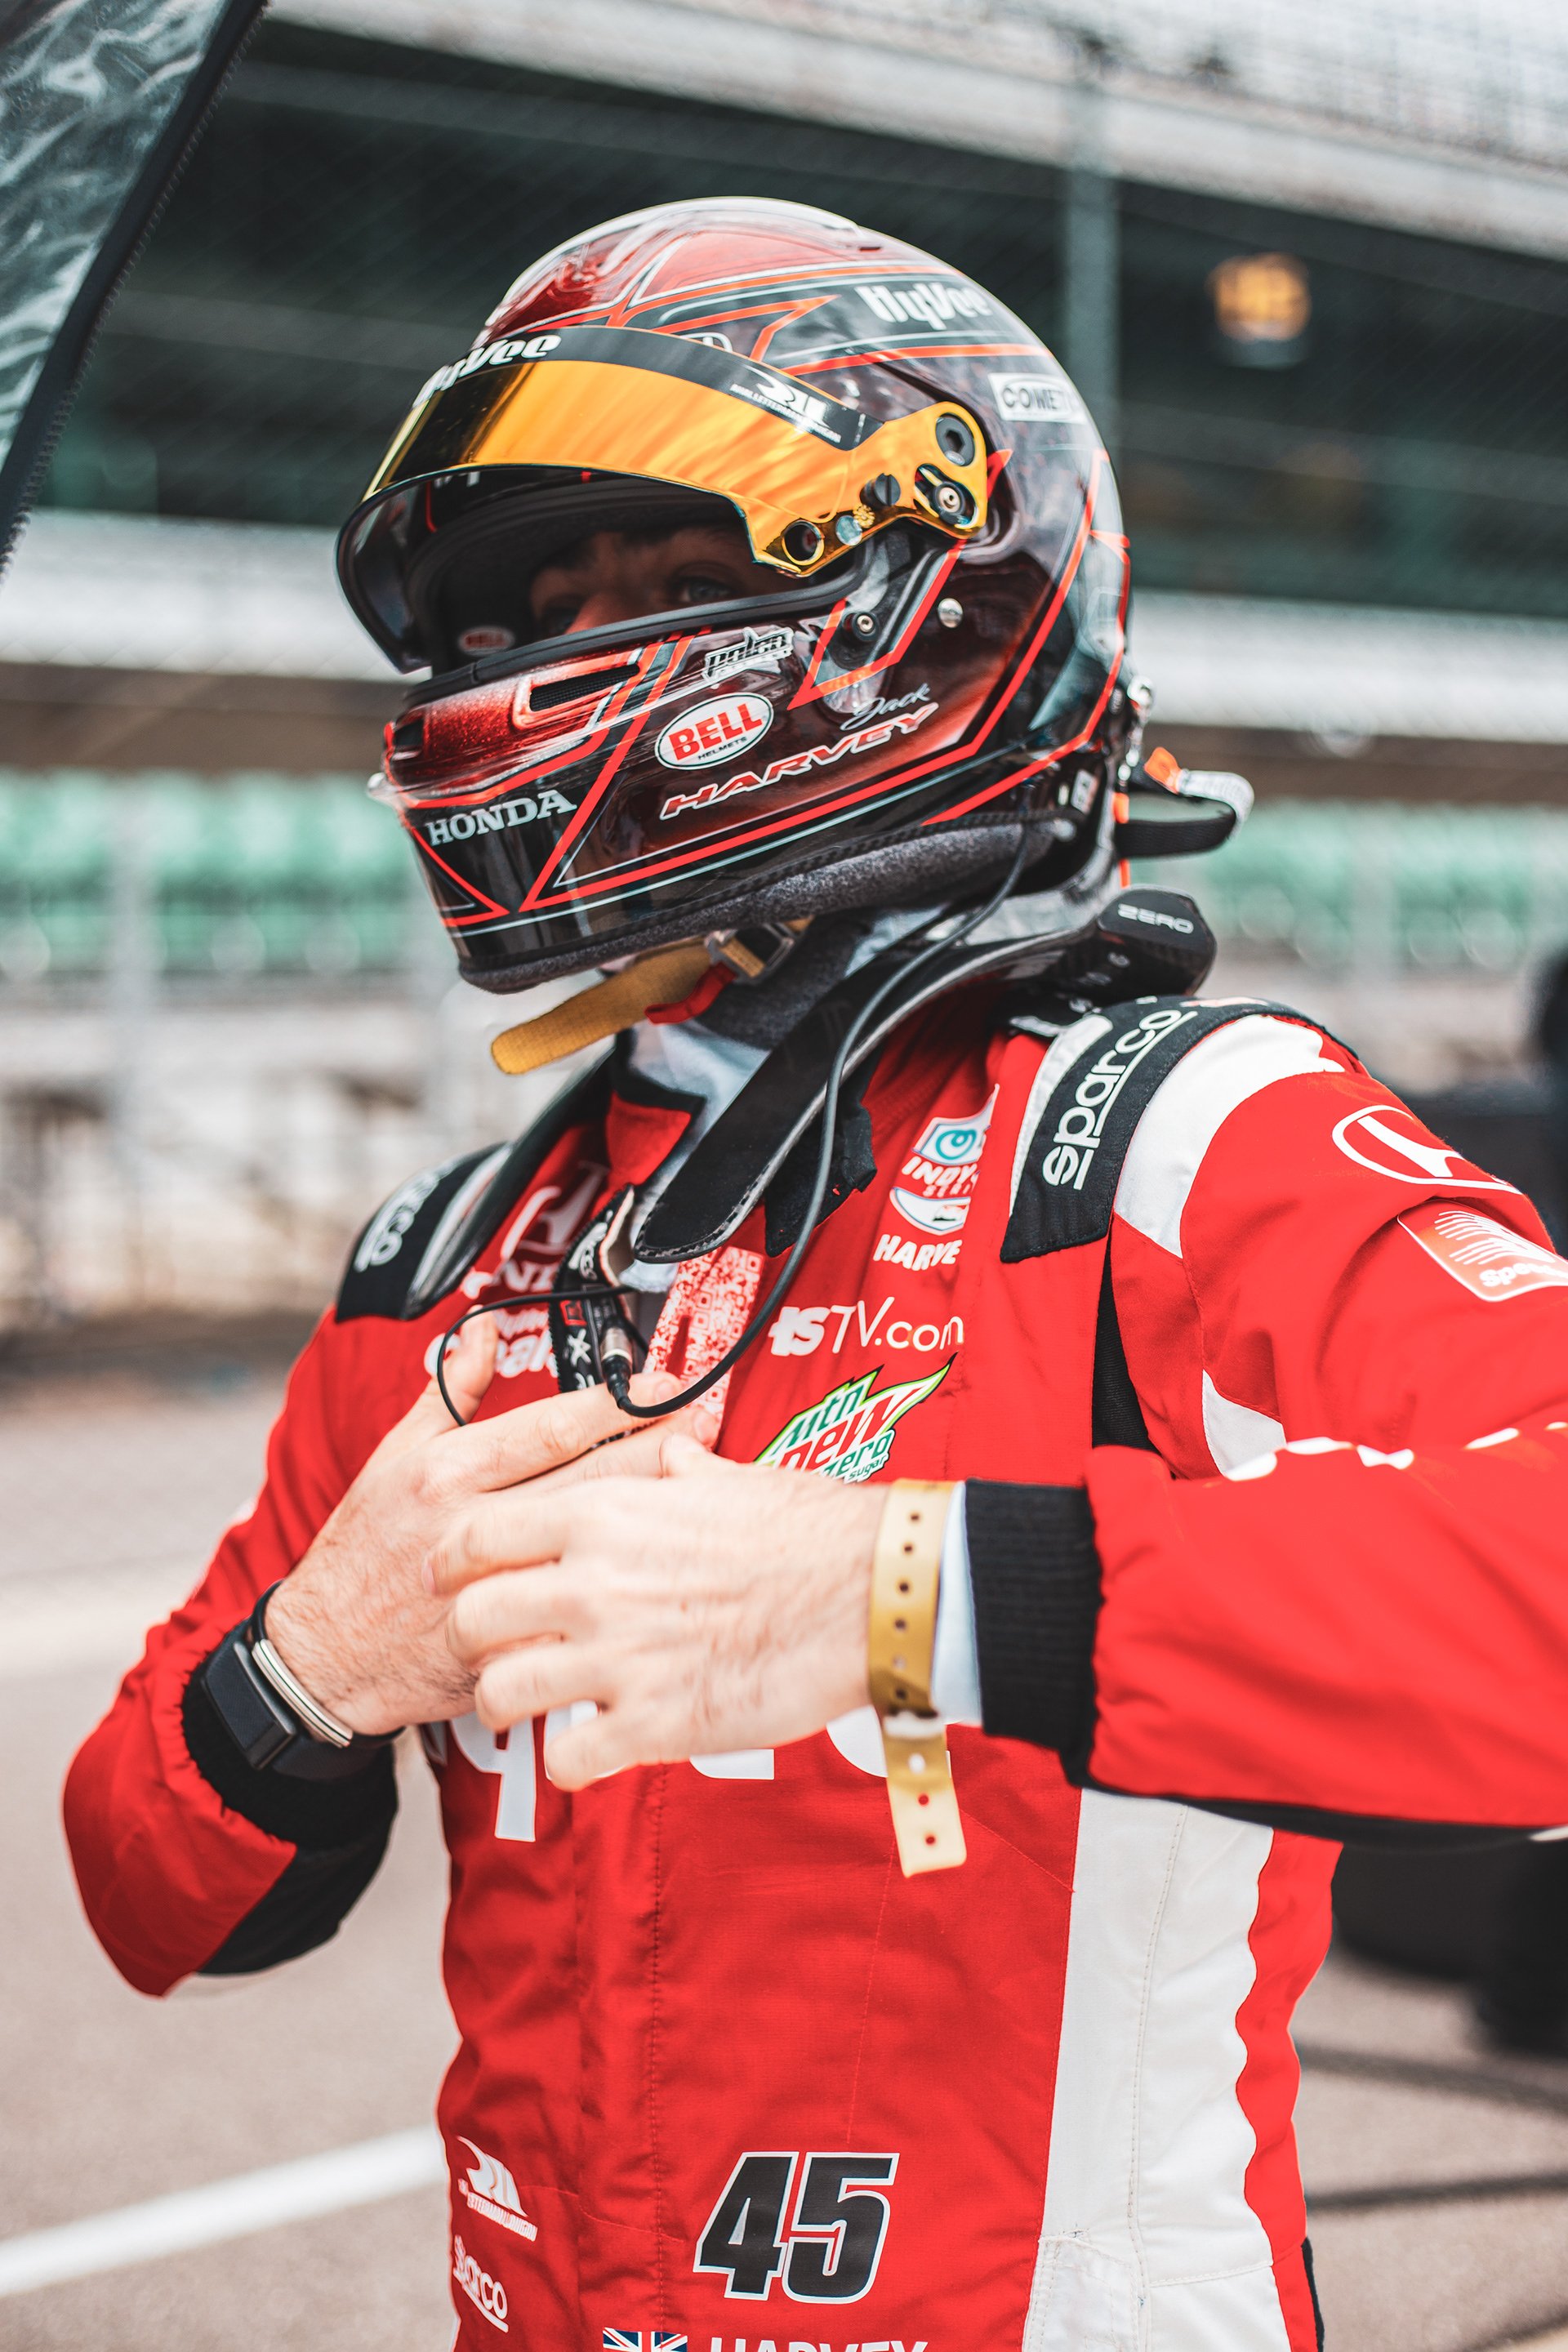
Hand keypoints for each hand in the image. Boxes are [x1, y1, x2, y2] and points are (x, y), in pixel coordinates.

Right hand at [265, 1315, 716, 1735]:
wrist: (324, 1655)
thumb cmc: (364, 1549)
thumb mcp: (391, 1457)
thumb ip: (447, 1394)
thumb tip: (481, 1331)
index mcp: (450, 1472)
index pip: (553, 1426)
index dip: (618, 1402)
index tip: (668, 1382)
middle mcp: (474, 1524)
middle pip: (592, 1478)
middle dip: (660, 1446)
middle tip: (714, 1419)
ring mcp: (494, 1587)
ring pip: (595, 1542)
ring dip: (653, 1514)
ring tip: (707, 1486)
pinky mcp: (507, 1644)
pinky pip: (575, 1615)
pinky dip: (620, 1594)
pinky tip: (666, 1577)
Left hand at [428, 1437, 883, 1786]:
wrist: (868, 1589)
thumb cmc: (807, 1530)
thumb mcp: (727, 1478)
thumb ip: (676, 1471)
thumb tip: (670, 1453)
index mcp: (602, 1514)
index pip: (478, 1538)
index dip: (455, 1565)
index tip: (459, 1581)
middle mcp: (593, 1583)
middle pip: (471, 1620)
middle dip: (472, 1642)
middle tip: (497, 1650)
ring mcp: (619, 1657)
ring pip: (501, 1695)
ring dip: (509, 1706)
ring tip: (532, 1707)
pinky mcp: (653, 1723)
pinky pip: (567, 1759)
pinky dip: (571, 1762)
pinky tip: (590, 1748)